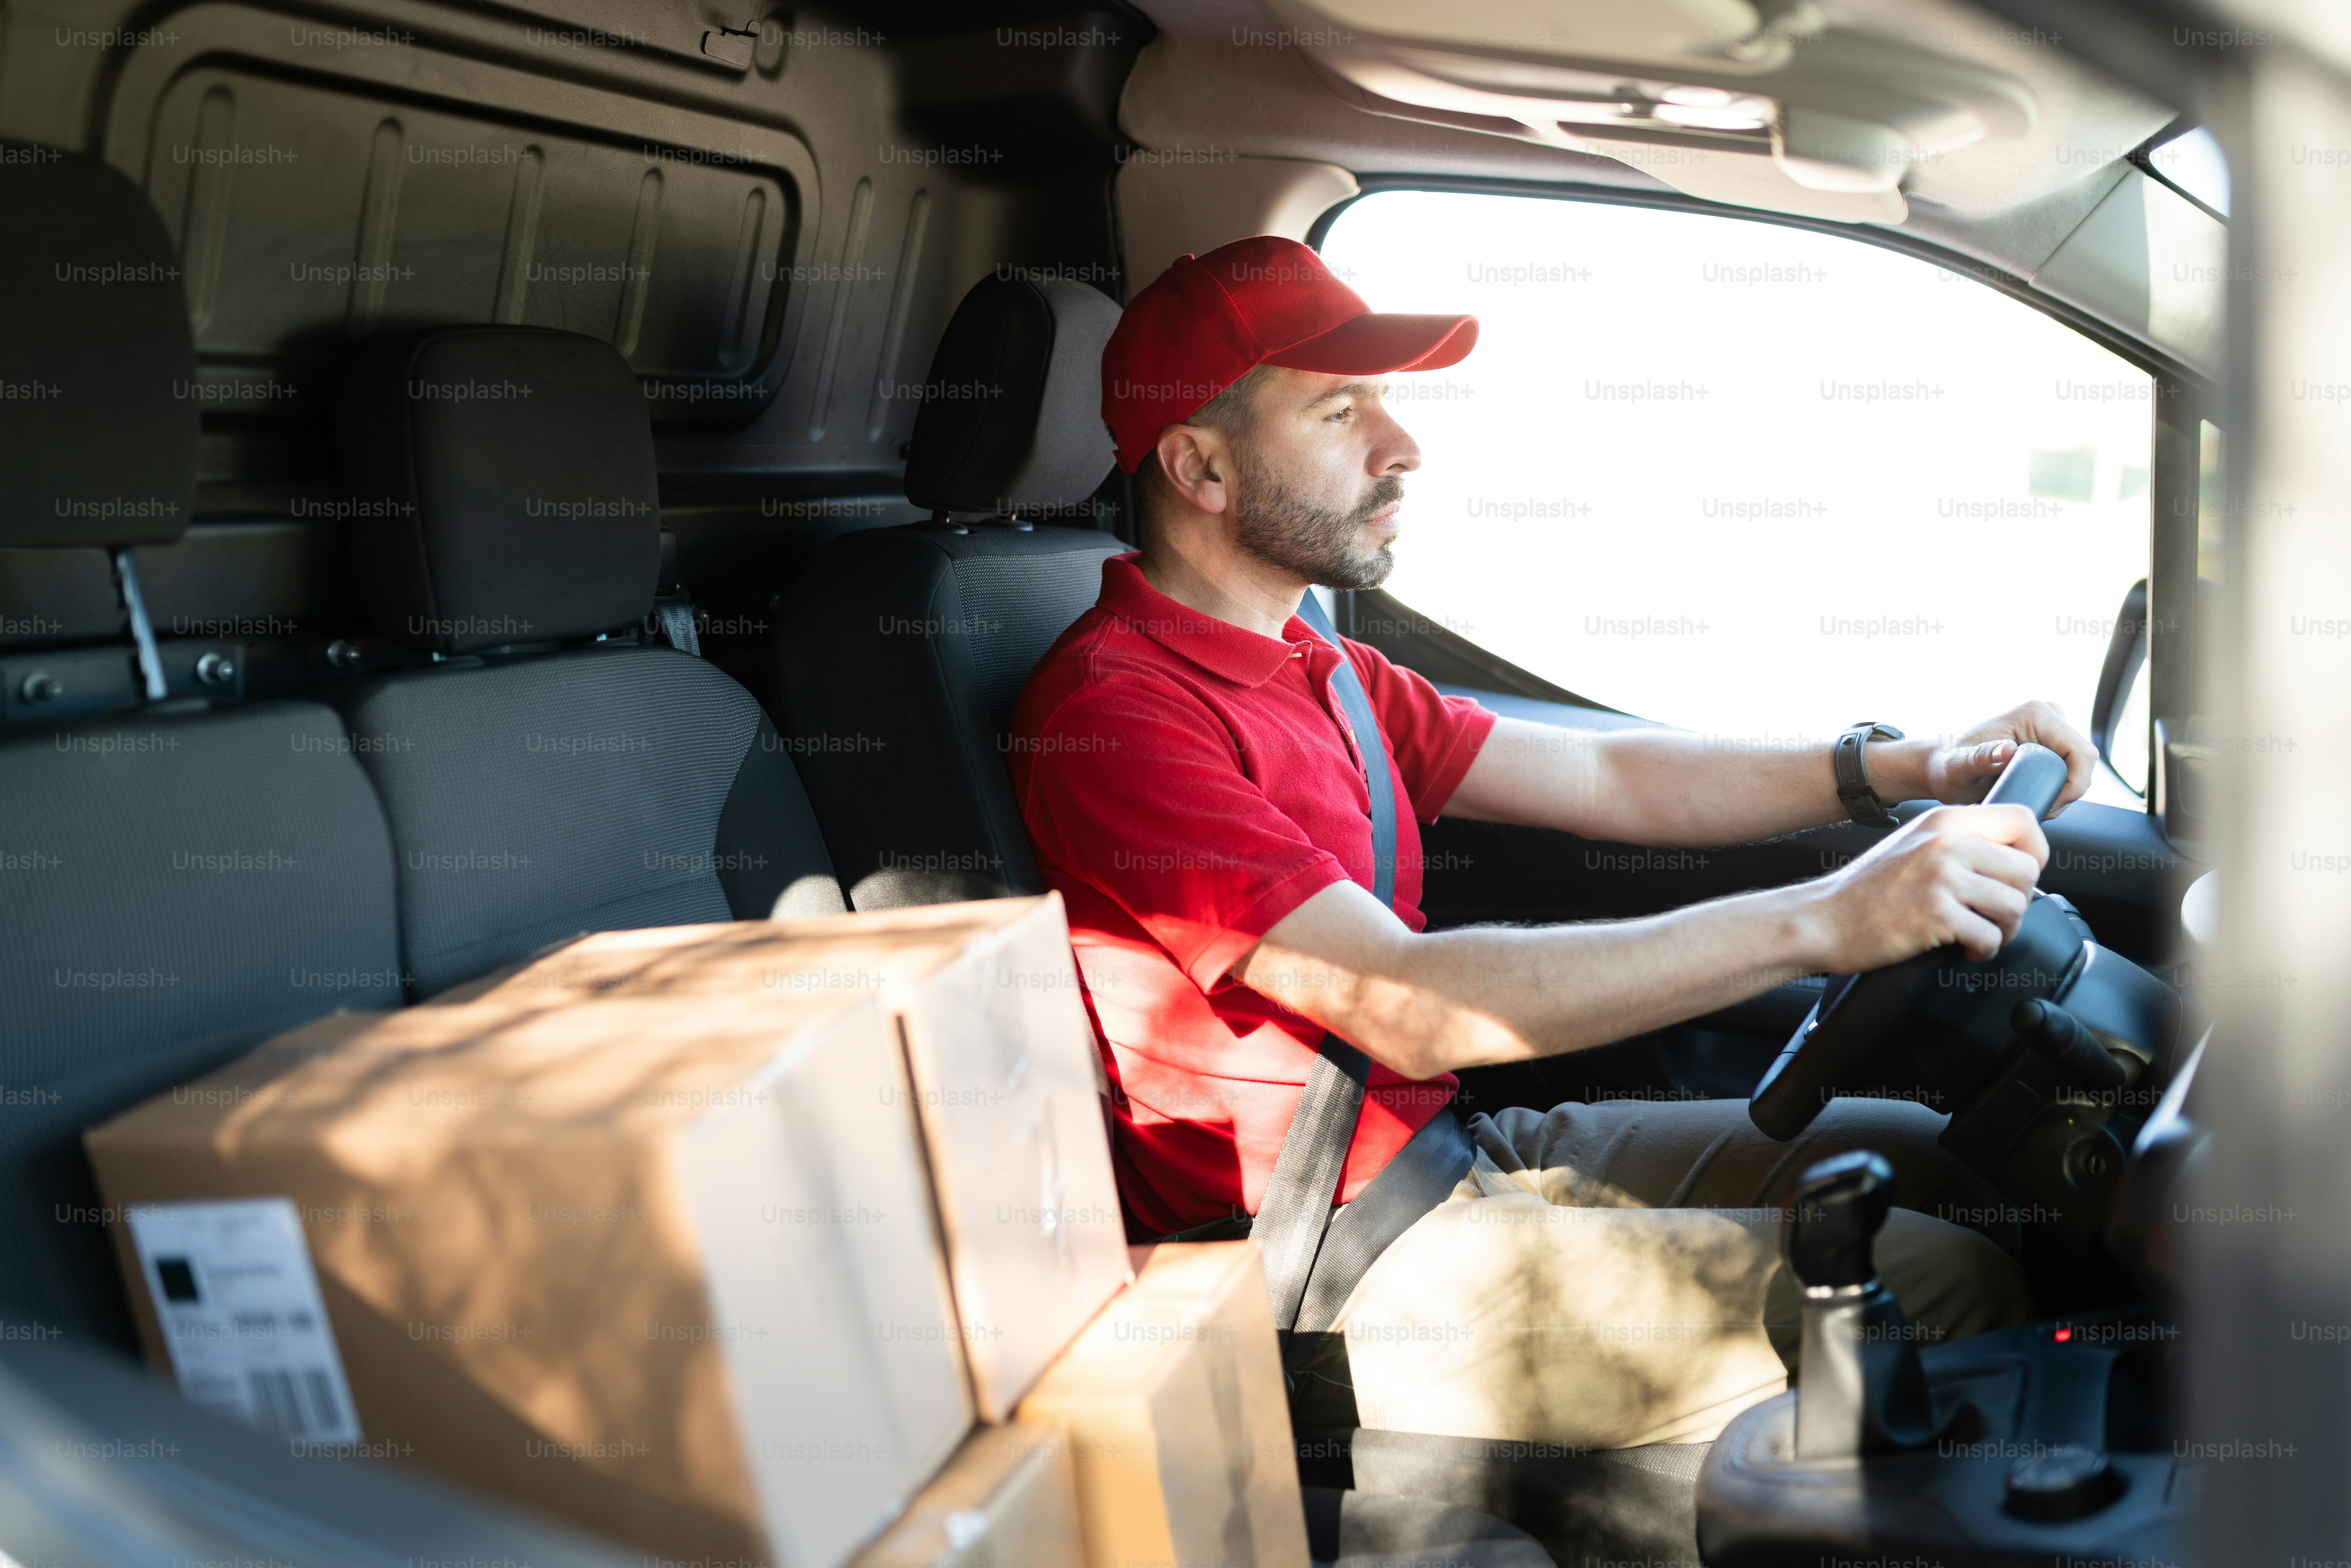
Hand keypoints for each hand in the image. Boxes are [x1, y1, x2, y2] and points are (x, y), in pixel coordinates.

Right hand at [1803, 803, 2048, 969]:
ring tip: (1978, 933)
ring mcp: (1940, 877)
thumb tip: (2012, 859)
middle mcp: (1946, 842)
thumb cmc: (1868, 890)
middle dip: (2018, 900)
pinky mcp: (1936, 915)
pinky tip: (1962, 947)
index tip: (2017, 876)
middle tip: (1993, 915)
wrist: (1823, 919)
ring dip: (2004, 929)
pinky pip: (1990, 936)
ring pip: (2015, 905)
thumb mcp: (1914, 844)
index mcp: (1944, 820)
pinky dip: (1982, 950)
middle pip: (2027, 869)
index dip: (2034, 852)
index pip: (2022, 820)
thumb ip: (1960, 842)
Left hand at [1910, 701, 2096, 814]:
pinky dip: (2058, 787)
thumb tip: (2008, 749)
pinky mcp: (2049, 740)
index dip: (2074, 786)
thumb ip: (1981, 758)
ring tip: (2029, 803)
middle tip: (2037, 808)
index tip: (2048, 806)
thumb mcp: (1960, 767)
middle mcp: (2047, 714)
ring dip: (2062, 791)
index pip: (2081, 753)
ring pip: (2078, 766)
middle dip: (2067, 791)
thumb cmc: (1948, 767)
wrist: (1941, 766)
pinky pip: (2070, 767)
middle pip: (2084, 761)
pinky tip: (2033, 796)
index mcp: (2035, 714)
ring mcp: (2050, 727)